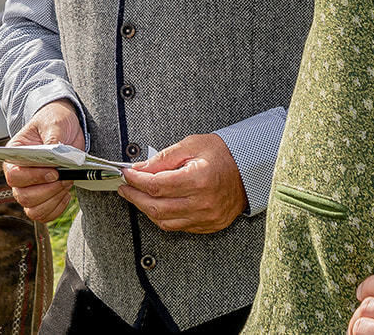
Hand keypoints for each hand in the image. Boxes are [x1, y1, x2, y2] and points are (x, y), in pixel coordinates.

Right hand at [3, 100, 83, 222]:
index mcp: (14, 154)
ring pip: (32, 209)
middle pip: (22, 196)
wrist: (65, 128)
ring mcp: (29, 188)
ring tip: (66, 184)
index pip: (14, 175)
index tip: (54, 173)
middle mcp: (18, 175)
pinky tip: (66, 195)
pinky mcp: (42, 196)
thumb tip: (56, 152)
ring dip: (52, 200)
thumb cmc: (55, 121)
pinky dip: (56, 209)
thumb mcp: (55, 122)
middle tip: (65, 178)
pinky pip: (43, 214)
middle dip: (47, 191)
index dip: (33, 178)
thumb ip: (53, 137)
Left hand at [117, 133, 245, 232]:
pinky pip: (178, 226)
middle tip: (125, 186)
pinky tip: (155, 205)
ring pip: (164, 221)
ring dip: (145, 209)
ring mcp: (206, 217)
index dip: (136, 181)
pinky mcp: (209, 225)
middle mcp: (202, 203)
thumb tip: (139, 169)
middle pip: (157, 207)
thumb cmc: (221, 154)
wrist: (248, 170)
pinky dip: (162, 217)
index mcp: (198, 180)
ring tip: (136, 195)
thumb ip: (162, 158)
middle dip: (135, 196)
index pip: (156, 185)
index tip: (126, 174)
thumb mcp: (190, 146)